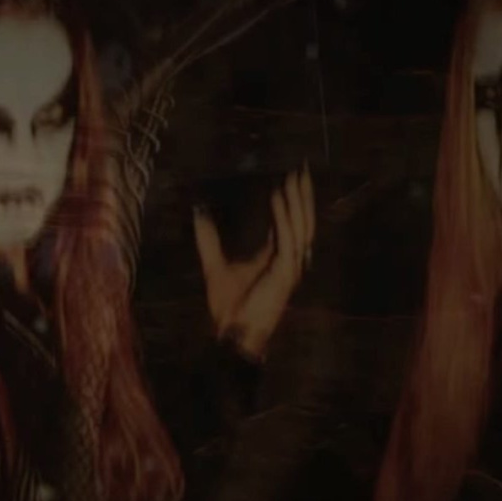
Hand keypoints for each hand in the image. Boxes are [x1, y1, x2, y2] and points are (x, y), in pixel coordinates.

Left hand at [194, 164, 314, 359]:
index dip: (291, 201)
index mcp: (277, 258)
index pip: (289, 223)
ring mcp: (291, 267)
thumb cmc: (228, 306)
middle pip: (301, 221)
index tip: (289, 177)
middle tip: (302, 168)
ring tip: (293, 178)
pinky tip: (278, 198)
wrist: (233, 332)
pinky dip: (284, 218)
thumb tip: (199, 213)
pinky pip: (288, 239)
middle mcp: (289, 261)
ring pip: (300, 227)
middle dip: (302, 195)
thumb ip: (209, 239)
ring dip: (297, 202)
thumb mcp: (215, 265)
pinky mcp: (286, 273)